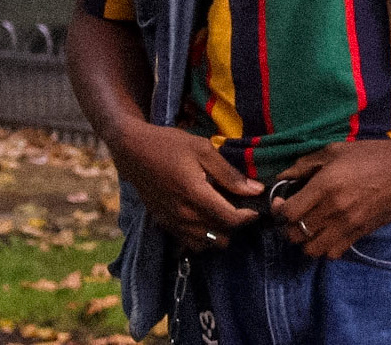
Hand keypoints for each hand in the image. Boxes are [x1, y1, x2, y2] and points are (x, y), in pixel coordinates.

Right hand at [107, 123, 260, 249]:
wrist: (133, 152)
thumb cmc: (170, 146)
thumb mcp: (204, 150)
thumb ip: (229, 174)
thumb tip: (256, 190)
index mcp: (195, 195)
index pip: (230, 219)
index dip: (249, 216)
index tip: (257, 205)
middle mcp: (183, 215)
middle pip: (220, 235)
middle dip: (236, 224)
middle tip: (241, 206)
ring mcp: (171, 223)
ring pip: (206, 244)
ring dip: (219, 233)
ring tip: (224, 212)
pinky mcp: (163, 224)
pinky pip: (189, 242)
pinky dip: (202, 236)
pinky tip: (206, 218)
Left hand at [275, 134, 390, 259]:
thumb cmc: (370, 155)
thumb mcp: (335, 150)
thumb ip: (305, 164)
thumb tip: (282, 177)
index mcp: (325, 185)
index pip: (289, 213)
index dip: (279, 211)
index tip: (282, 203)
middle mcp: (334, 209)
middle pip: (296, 234)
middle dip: (290, 227)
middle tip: (296, 216)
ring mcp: (348, 224)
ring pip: (312, 249)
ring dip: (307, 241)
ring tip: (311, 228)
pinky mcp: (360, 233)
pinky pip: (334, 252)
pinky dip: (326, 247)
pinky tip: (329, 234)